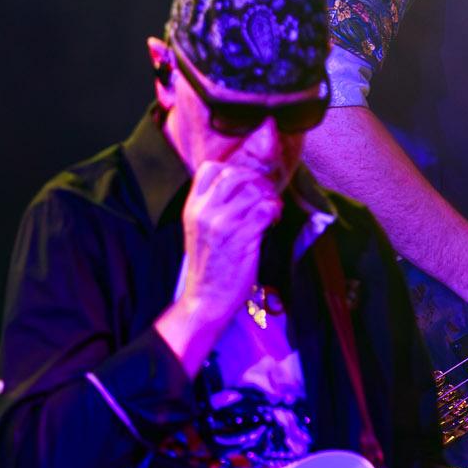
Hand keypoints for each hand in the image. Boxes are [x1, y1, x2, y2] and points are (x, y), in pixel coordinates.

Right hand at [158, 162, 281, 377]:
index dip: (234, 170)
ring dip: (269, 197)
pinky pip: (265, 210)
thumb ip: (214, 206)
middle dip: (257, 181)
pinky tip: (274, 221)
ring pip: (254, 191)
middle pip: (236, 174)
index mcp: (192, 208)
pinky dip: (275, 212)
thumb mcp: (200, 230)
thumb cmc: (210, 266)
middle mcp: (204, 212)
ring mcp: (222, 224)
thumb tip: (245, 184)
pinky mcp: (241, 237)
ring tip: (271, 210)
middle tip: (266, 194)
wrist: (206, 298)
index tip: (246, 183)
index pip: (210, 168)